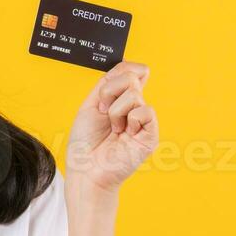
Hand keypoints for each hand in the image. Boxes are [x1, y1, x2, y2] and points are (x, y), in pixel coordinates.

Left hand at [65, 61, 158, 194]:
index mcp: (120, 100)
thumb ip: (109, 83)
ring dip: (114, 111)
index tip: (103, 92)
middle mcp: (134, 107)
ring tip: (113, 129)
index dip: (119, 73)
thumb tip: (134, 66)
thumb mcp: (91, 104)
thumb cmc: (85, 143)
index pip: (130, 71)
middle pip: (130, 77)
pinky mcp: (151, 134)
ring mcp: (144, 121)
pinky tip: (124, 134)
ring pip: (134, 93)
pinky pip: (144, 111)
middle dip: (108, 93)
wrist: (85, 169)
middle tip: (103, 114)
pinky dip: (128, 120)